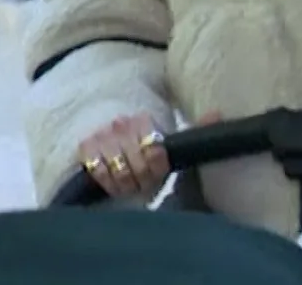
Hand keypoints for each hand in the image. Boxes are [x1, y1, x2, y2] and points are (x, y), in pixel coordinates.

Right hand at [75, 110, 221, 199]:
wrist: (111, 141)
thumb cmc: (145, 146)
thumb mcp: (170, 139)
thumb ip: (194, 128)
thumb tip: (215, 113)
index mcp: (145, 119)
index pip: (155, 149)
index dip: (158, 167)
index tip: (159, 174)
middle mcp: (122, 124)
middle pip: (138, 163)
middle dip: (144, 179)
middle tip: (146, 185)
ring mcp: (102, 135)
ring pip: (119, 169)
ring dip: (128, 184)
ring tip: (132, 187)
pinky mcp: (85, 148)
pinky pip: (99, 171)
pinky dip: (109, 184)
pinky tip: (116, 187)